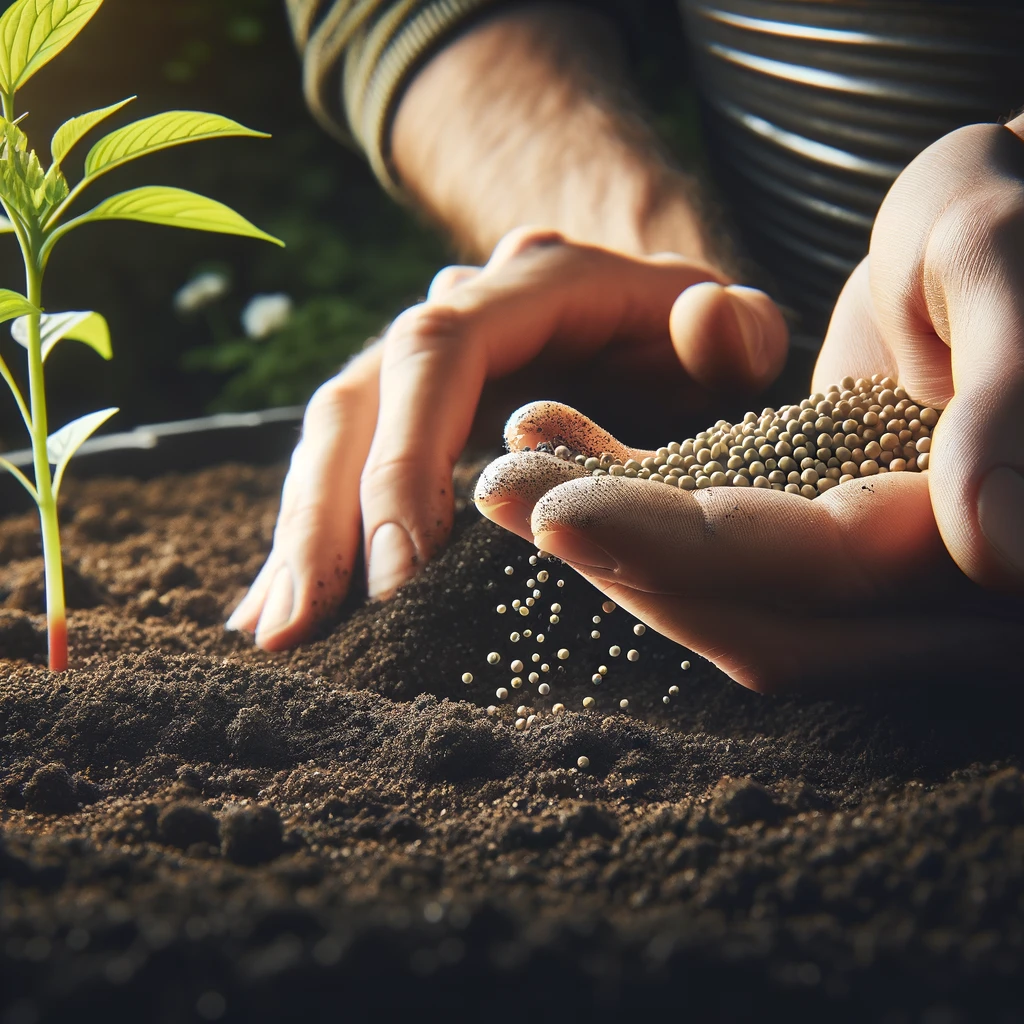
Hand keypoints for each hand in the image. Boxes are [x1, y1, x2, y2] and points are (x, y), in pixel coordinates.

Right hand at [226, 228, 788, 648]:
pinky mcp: (406, 417)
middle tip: (307, 629)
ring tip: (273, 634)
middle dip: (327, 514)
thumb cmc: (697, 344)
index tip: (401, 572)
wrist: (652, 319)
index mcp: (533, 286)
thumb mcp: (734, 333)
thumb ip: (739, 333)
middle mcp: (458, 315)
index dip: (408, 455)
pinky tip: (274, 610)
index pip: (439, 352)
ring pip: (332, 437)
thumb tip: (706, 321)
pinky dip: (308, 540)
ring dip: (299, 535)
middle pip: (360, 399)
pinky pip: (340, 471)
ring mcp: (421, 368)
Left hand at [473, 118, 1023, 691]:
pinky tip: (557, 443)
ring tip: (507, 468)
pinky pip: (715, 544)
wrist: (1007, 217)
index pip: (811, 569)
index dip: (677, 549)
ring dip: (606, 539)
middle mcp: (926, 583)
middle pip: (753, 617)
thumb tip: (1000, 560)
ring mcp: (865, 566)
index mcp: (972, 536)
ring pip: (719, 594)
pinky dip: (635, 504)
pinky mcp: (816, 525)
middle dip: (617, 564)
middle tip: (500, 492)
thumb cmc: (1020, 216)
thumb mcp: (1007, 269)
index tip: (554, 515)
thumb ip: (1014, 407)